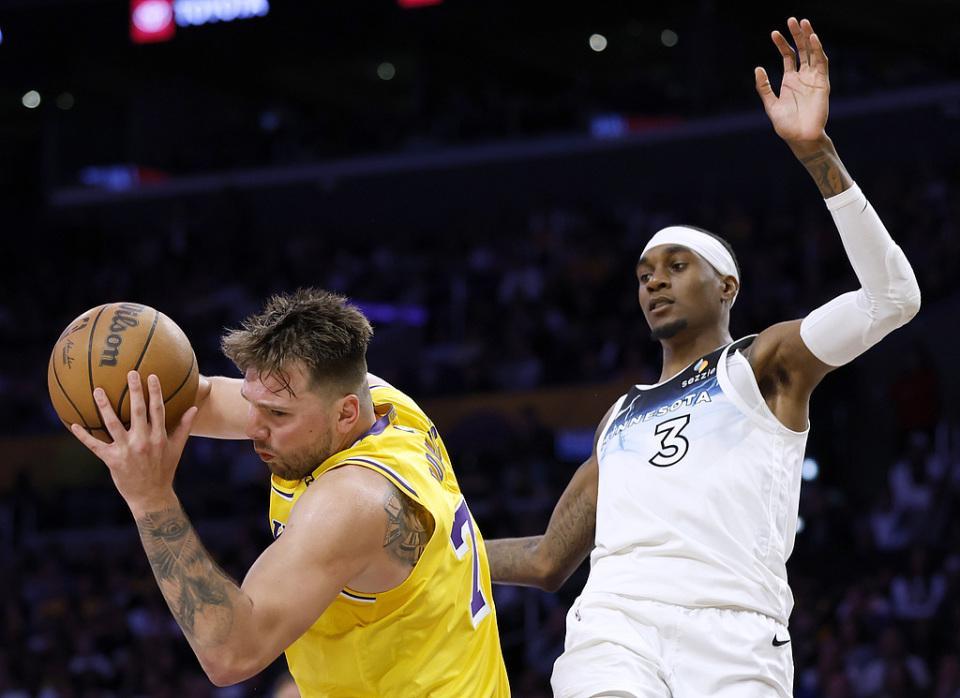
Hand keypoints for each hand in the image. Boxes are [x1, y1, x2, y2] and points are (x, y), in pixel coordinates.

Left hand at [71, 371, 197, 511]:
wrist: (151, 496)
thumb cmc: (165, 470)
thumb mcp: (177, 449)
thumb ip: (184, 427)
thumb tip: (194, 408)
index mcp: (159, 437)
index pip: (158, 410)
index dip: (155, 392)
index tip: (151, 376)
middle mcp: (143, 441)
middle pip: (138, 411)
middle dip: (134, 391)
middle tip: (129, 373)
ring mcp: (127, 450)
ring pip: (113, 424)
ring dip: (105, 406)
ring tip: (98, 390)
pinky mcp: (112, 460)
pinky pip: (95, 445)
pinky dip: (84, 436)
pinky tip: (75, 424)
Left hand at [755, 17, 829, 148]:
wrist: (800, 137)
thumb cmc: (785, 125)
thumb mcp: (770, 104)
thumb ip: (764, 87)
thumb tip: (757, 68)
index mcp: (790, 80)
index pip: (788, 56)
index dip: (782, 44)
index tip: (773, 33)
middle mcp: (803, 77)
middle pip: (801, 50)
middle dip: (796, 35)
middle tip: (792, 20)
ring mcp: (814, 79)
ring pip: (812, 53)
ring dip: (808, 37)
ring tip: (803, 22)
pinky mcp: (823, 83)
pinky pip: (822, 63)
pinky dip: (818, 50)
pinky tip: (813, 38)